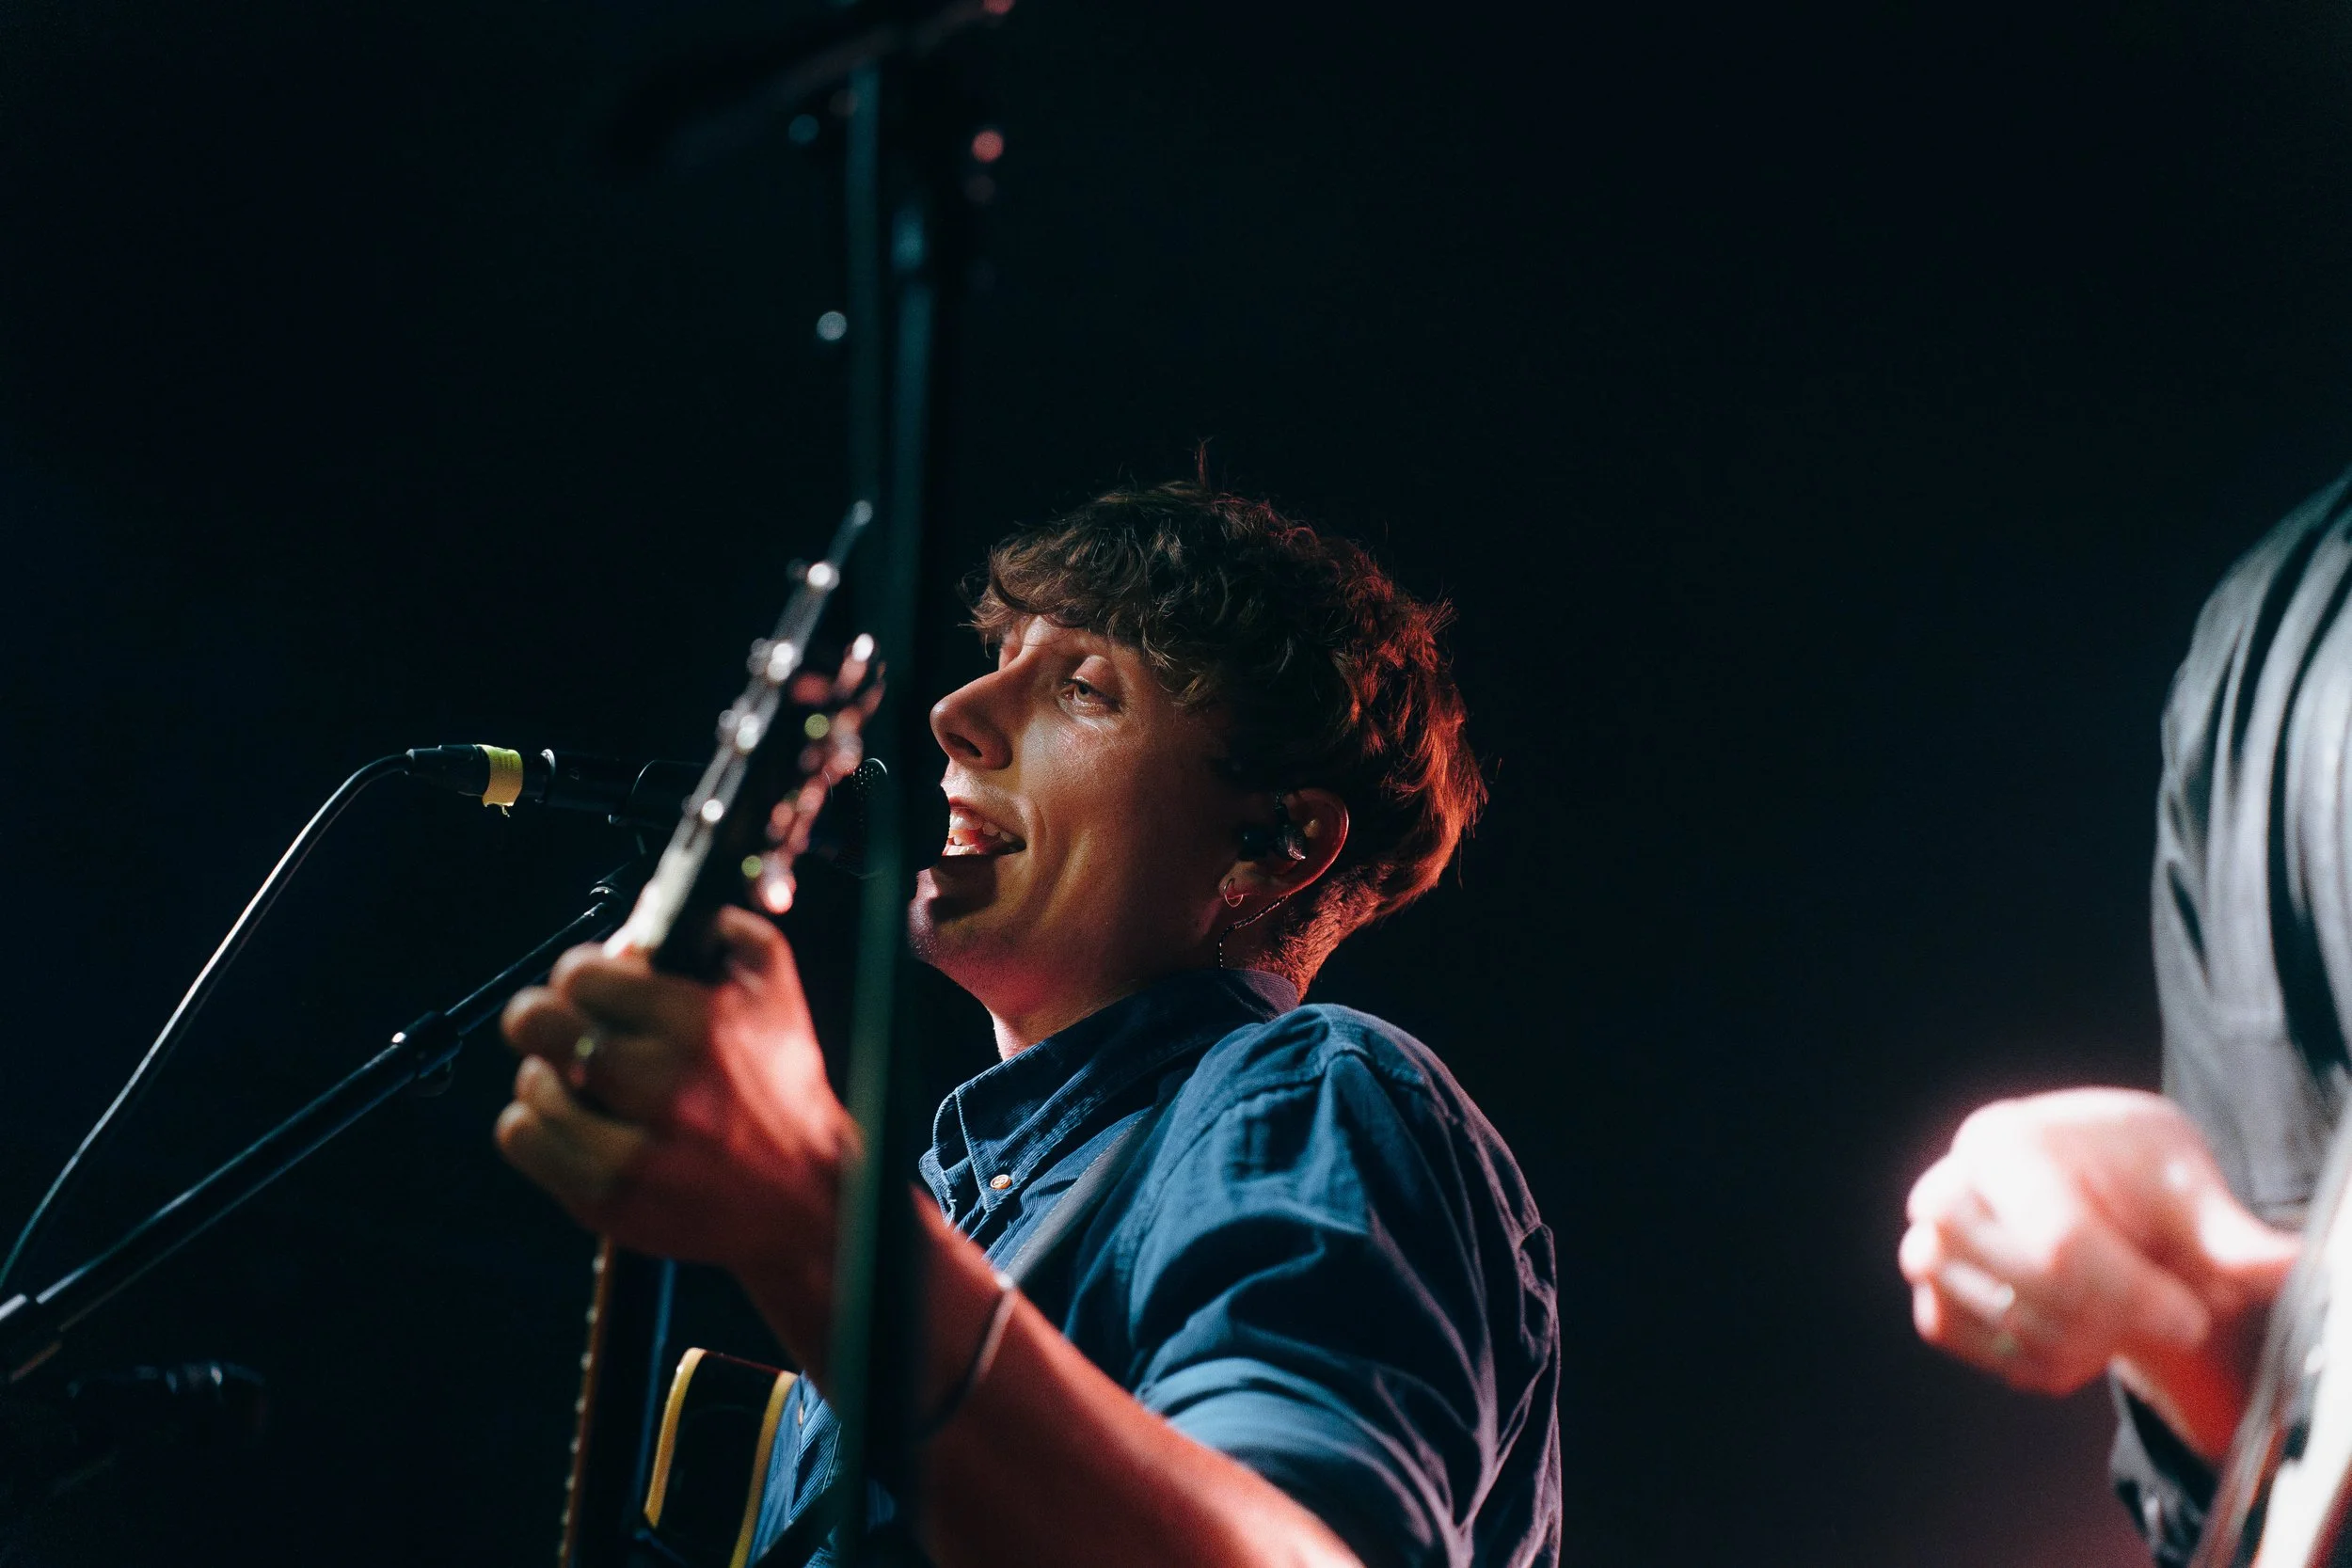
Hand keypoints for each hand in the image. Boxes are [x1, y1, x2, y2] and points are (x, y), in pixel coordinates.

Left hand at [495, 906, 856, 1360]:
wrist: (803, 1197)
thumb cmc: (784, 1092)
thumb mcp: (778, 995)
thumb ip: (733, 933)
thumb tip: (672, 908)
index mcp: (701, 1024)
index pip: (582, 973)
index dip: (579, 972)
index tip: (588, 984)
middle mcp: (665, 1085)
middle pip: (538, 1023)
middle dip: (540, 1015)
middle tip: (558, 1023)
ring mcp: (633, 1148)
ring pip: (529, 1084)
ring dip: (545, 1074)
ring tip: (579, 1081)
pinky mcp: (608, 1197)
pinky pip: (525, 1140)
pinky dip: (533, 1124)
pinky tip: (568, 1119)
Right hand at [1898, 1087, 2298, 1459]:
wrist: (2080, 1184)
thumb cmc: (2130, 1176)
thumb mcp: (2184, 1186)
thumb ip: (2230, 1234)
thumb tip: (2290, 1267)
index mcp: (2000, 1143)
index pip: (2060, 1242)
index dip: (2135, 1296)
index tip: (2193, 1317)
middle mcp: (1946, 1194)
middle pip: (2041, 1293)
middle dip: (2123, 1318)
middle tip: (2172, 1310)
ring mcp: (1927, 1252)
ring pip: (2025, 1333)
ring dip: (2097, 1341)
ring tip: (2125, 1310)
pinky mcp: (1933, 1305)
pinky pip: (2004, 1363)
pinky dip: (2058, 1363)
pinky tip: (2086, 1327)